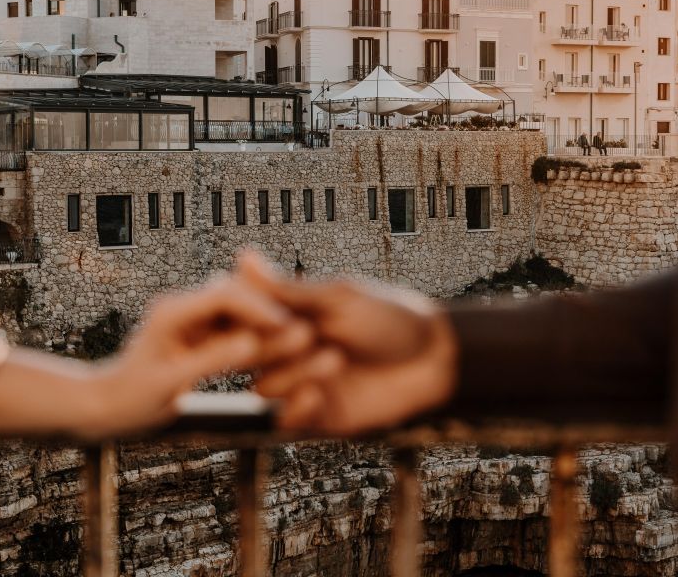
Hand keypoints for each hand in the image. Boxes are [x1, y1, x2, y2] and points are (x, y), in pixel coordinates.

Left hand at [87, 276, 313, 435]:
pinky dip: (257, 339)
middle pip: (236, 298)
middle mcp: (183, 309)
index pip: (223, 295)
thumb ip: (209, 362)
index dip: (258, 306)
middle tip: (304, 332)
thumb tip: (251, 344)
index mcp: (171, 313)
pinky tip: (281, 352)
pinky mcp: (199, 335)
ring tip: (300, 341)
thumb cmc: (129, 399)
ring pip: (239, 314)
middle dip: (270, 312)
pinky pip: (235, 331)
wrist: (106, 406)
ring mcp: (192, 320)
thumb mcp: (168, 384)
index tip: (286, 325)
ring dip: (267, 326)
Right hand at [236, 253, 458, 434]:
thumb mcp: (338, 299)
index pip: (243, 320)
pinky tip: (317, 393)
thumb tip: (243, 257)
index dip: (247, 318)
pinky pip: (287, 421)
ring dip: (292, 374)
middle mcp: (286, 352)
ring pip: (264, 388)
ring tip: (333, 358)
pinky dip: (295, 409)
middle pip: (248, 356)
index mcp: (286, 319)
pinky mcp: (317, 416)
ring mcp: (300, 384)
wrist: (433, 358)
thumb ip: (288, 290)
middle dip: (273, 346)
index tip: (266, 312)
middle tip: (306, 334)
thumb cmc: (390, 318)